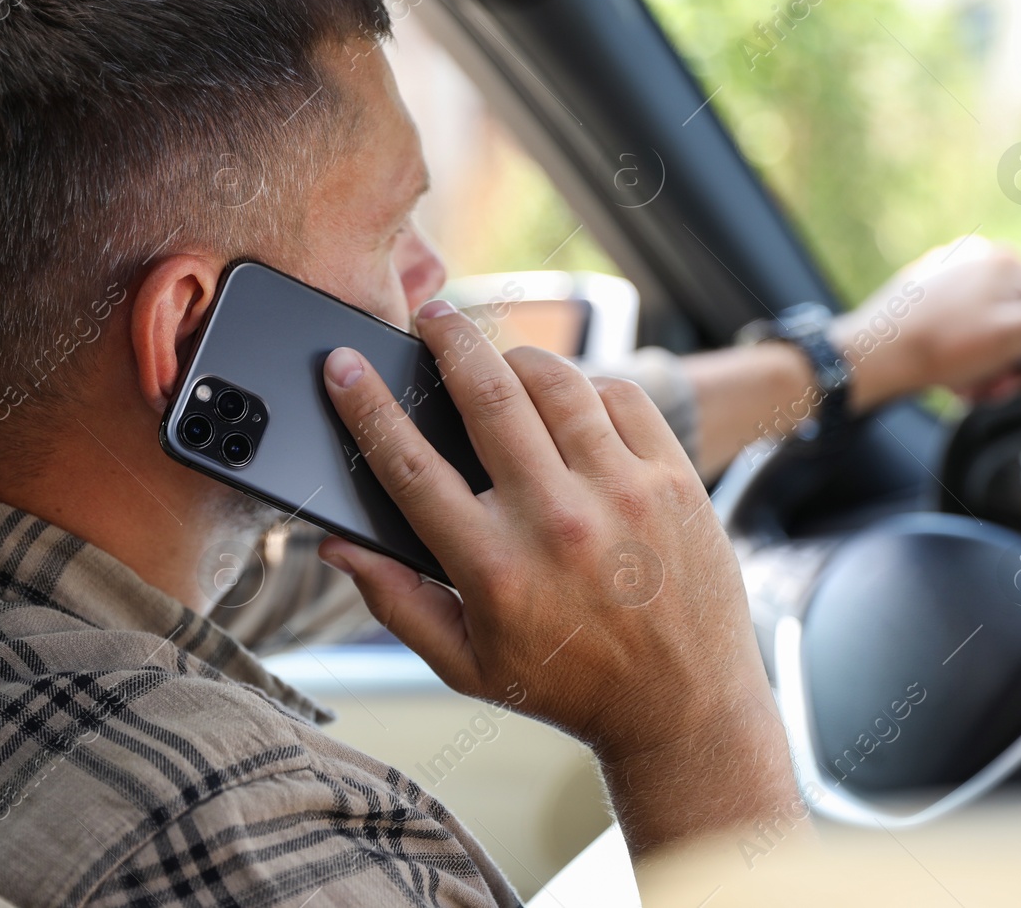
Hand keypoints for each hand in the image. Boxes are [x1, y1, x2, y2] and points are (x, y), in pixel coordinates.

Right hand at [316, 299, 797, 856]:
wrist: (685, 706)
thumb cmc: (566, 683)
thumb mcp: (465, 663)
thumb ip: (394, 601)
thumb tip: (335, 547)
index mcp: (492, 568)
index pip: (409, 466)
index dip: (366, 407)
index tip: (342, 365)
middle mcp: (556, 522)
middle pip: (487, 395)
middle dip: (449, 340)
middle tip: (431, 315)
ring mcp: (623, 494)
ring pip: (557, 382)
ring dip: (518, 358)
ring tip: (500, 359)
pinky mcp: (674, 479)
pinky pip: (622, 397)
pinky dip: (589, 387)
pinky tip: (572, 403)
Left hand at [837, 237, 1020, 409]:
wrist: (868, 360)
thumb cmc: (941, 347)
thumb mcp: (1015, 337)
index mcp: (1002, 260)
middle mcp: (973, 259)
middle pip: (1018, 322)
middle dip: (1009, 362)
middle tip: (988, 385)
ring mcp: (944, 276)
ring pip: (987, 333)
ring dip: (983, 368)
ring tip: (962, 384)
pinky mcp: (920, 298)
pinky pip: (957, 332)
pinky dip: (957, 359)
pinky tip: (943, 377)